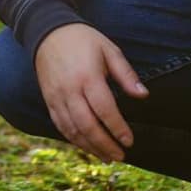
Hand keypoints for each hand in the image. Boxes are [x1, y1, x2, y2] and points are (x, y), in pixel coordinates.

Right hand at [34, 23, 148, 161]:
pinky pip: (61, 125)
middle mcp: (70, 90)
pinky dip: (74, 140)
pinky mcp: (49, 101)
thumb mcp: (109, 50)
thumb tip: (143, 95)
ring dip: (90, 147)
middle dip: (104, 144)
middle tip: (120, 156)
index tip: (129, 141)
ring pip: (73, 130)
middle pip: (87, 125)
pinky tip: (88, 146)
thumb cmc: (83, 40)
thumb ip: (126, 74)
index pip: (104, 109)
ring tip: (107, 157)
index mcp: (88, 76)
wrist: (47, 33)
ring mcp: (57, 97)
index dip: (117, 128)